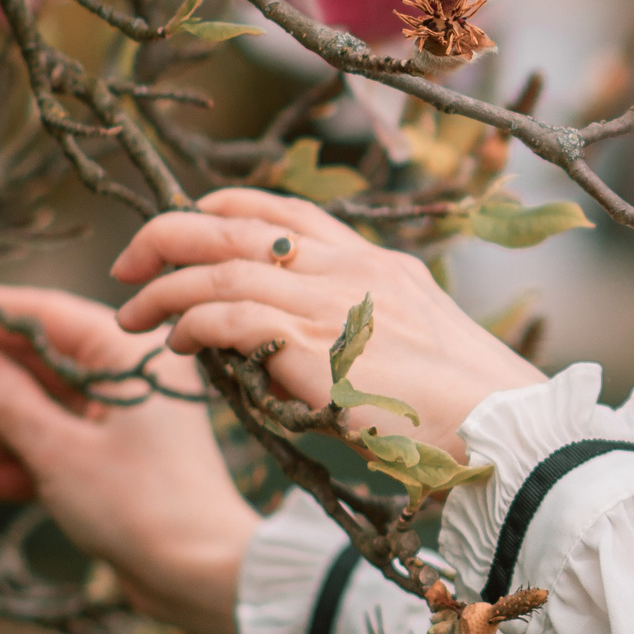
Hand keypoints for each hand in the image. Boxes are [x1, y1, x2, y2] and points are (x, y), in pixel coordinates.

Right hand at [0, 283, 260, 633]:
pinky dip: (4, 467)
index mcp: (132, 358)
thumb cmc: (143, 505)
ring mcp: (118, 428)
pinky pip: (46, 456)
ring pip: (32, 415)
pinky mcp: (108, 470)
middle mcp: (128, 384)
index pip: (46, 315)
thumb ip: (7, 400)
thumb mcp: (60, 449)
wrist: (202, 577)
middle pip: (32, 364)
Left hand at [112, 188, 544, 457]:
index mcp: (381, 265)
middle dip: (170, 236)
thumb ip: (368, 332)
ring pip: (217, 265)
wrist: (502, 428)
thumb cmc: (476, 409)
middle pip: (238, 224)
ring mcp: (331, 301)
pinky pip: (223, 314)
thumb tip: (317, 350)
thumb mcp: (421, 348)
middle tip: (130, 264)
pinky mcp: (311, 342)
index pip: (290, 212)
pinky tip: (173, 345)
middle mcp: (352, 269)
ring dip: (161, 288)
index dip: (227, 206)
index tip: (193, 218)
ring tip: (130, 316)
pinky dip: (187, 323)